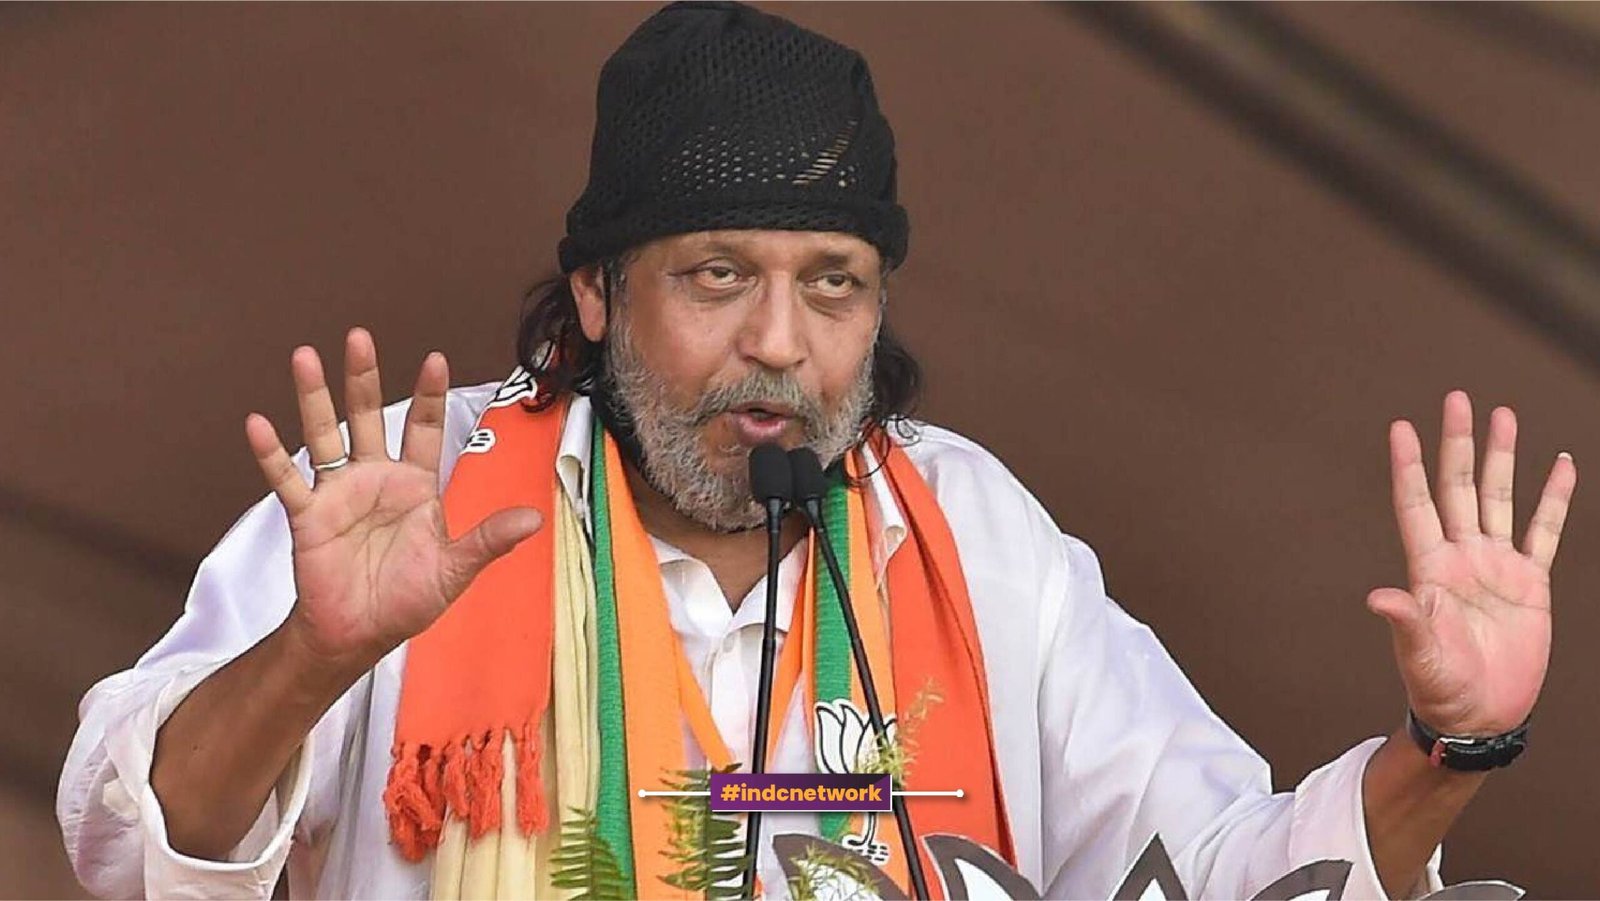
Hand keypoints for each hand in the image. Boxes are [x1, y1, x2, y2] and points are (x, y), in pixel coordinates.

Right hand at [245, 327, 542, 670]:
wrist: (360, 635)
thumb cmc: (407, 601)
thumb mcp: (455, 569)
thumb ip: (488, 540)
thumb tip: (534, 520)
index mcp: (414, 486)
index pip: (423, 429)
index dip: (427, 395)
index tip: (434, 358)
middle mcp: (375, 479)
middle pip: (368, 416)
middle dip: (364, 377)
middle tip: (360, 336)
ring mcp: (339, 493)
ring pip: (324, 435)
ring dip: (313, 397)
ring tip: (304, 357)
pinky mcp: (309, 515)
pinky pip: (289, 479)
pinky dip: (272, 453)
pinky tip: (258, 424)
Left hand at [1368, 390, 1576, 735]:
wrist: (1480, 716)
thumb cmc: (1441, 689)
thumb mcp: (1421, 656)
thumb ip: (1407, 623)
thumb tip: (1379, 598)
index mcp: (1428, 569)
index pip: (1416, 504)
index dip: (1410, 467)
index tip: (1402, 427)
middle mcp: (1459, 557)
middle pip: (1457, 487)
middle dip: (1457, 443)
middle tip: (1457, 398)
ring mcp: (1494, 565)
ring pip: (1498, 498)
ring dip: (1500, 458)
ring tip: (1503, 414)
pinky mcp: (1529, 582)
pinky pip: (1543, 531)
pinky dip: (1553, 498)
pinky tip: (1560, 465)